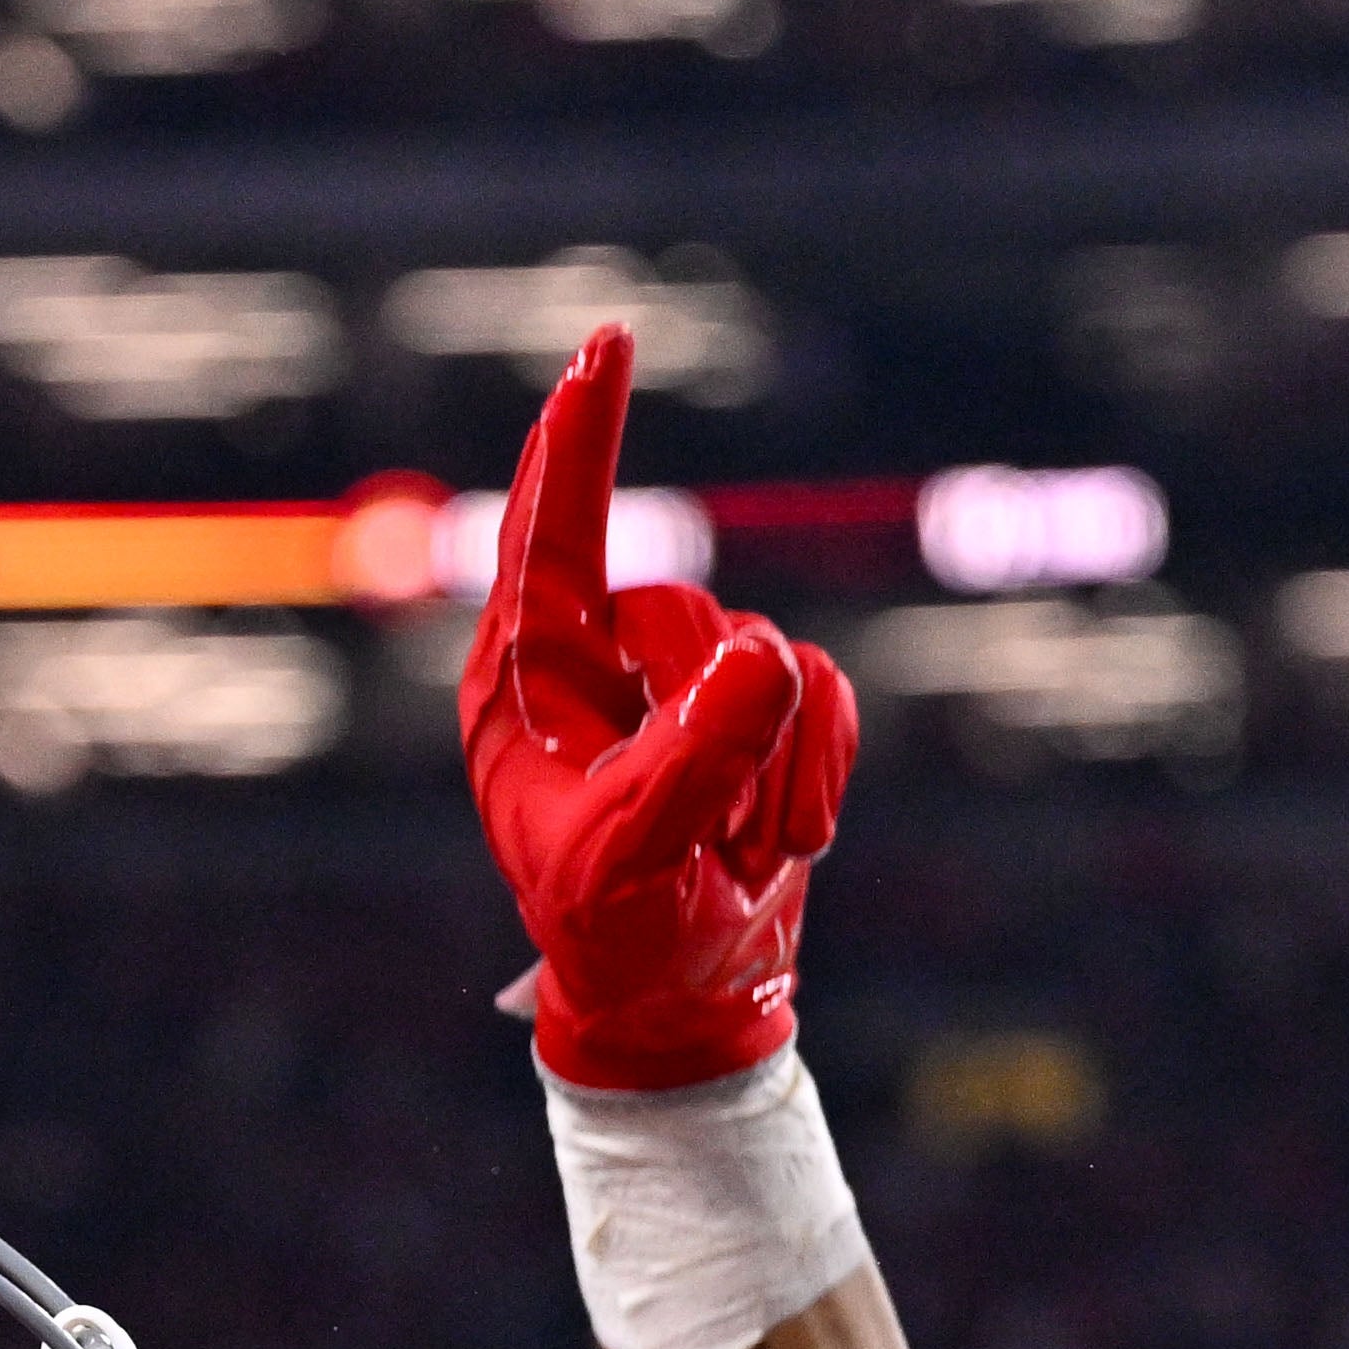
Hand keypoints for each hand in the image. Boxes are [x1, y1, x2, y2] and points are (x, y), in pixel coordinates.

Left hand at [456, 327, 858, 1090]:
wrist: (681, 1005)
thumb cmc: (616, 939)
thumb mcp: (634, 860)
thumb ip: (694, 762)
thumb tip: (766, 660)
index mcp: (523, 682)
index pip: (552, 533)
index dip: (579, 437)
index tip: (605, 342)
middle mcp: (599, 663)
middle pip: (694, 613)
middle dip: (726, 727)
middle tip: (723, 832)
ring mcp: (684, 684)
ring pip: (773, 656)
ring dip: (778, 772)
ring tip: (744, 855)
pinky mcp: (760, 712)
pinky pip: (825, 691)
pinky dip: (822, 771)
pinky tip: (785, 842)